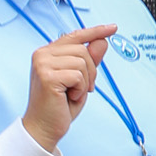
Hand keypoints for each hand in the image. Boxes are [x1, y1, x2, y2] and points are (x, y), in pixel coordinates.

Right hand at [22, 24, 115, 151]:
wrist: (44, 127)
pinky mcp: (46, 76)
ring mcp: (42, 64)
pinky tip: (68, 97)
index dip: (95, 31)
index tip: (113, 28)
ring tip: (73, 94)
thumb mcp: (80, 80)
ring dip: (84, 82)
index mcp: (48, 52)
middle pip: (82, 50)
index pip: (75, 36)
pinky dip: (79, 89)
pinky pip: (78, 75)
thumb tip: (102, 41)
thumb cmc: (60, 105)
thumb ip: (89, 60)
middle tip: (82, 89)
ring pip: (82, 62)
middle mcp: (42, 54)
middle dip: (90, 71)